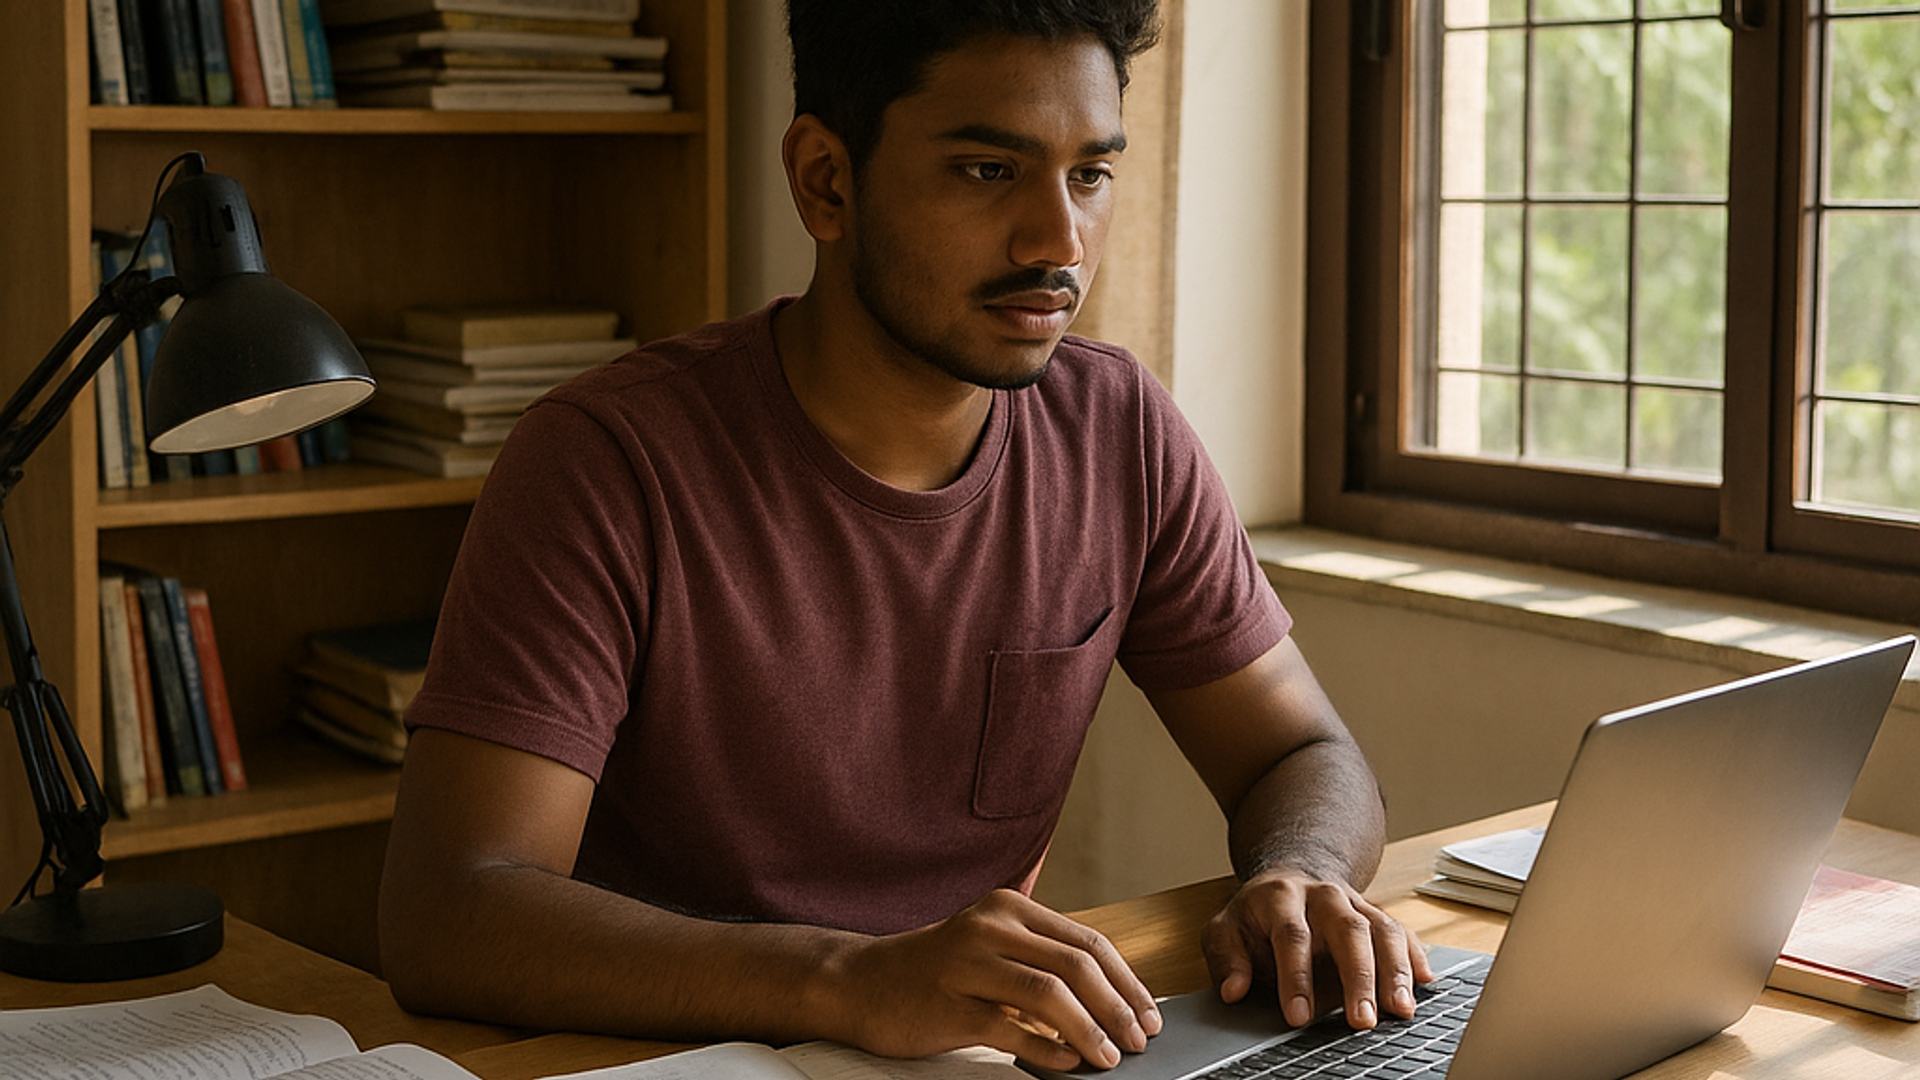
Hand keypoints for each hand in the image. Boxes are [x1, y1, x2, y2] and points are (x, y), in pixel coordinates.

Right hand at [817, 890, 1162, 1070]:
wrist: (860, 983)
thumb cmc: (935, 971)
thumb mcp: (992, 948)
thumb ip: (1042, 962)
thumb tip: (1112, 1001)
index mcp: (1009, 908)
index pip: (1087, 942)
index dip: (1127, 981)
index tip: (1149, 1013)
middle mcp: (989, 927)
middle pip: (1075, 964)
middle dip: (1118, 1007)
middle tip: (1139, 1040)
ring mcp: (965, 963)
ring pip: (1048, 993)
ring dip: (1090, 1029)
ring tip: (1110, 1057)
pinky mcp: (947, 1004)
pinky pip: (1010, 1028)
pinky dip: (1047, 1049)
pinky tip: (1067, 1063)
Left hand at [1202, 869, 1432, 1029]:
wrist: (1289, 875)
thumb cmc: (1257, 914)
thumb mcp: (1225, 929)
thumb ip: (1227, 958)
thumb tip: (1233, 989)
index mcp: (1281, 897)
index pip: (1292, 936)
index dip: (1295, 977)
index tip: (1298, 1016)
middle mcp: (1323, 895)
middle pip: (1348, 930)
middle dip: (1358, 977)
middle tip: (1363, 1020)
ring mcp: (1355, 902)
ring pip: (1382, 929)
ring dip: (1395, 971)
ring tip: (1400, 1009)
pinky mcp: (1377, 914)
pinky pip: (1402, 932)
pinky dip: (1415, 956)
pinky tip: (1426, 982)